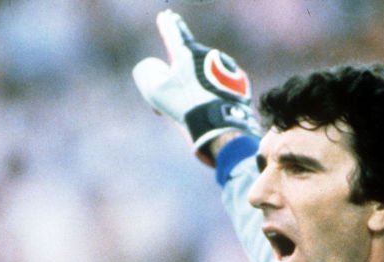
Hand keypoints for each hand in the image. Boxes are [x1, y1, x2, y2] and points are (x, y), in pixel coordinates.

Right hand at [132, 10, 259, 164]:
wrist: (218, 124)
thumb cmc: (184, 106)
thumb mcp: (153, 91)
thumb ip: (146, 73)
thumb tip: (154, 68)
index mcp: (186, 53)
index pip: (174, 32)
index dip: (168, 24)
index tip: (166, 15)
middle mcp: (206, 54)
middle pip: (189, 54)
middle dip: (180, 57)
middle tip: (176, 33)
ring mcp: (224, 66)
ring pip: (204, 72)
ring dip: (195, 81)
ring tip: (188, 104)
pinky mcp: (237, 80)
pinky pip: (219, 82)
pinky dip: (211, 91)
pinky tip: (207, 106)